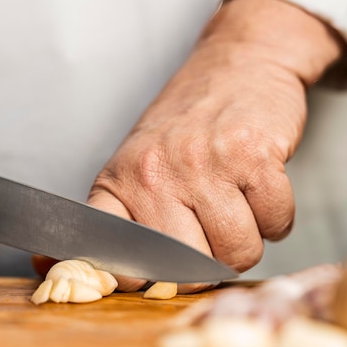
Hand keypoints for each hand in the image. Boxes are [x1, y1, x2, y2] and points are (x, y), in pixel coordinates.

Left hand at [87, 0, 341, 292]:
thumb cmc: (189, 125)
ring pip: (241, 251)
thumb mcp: (139, 164)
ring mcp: (206, 163)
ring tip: (239, 203)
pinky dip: (277, 216)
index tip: (156, 282)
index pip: (113, 260)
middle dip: (214, 262)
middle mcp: (157, 173)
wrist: (238, 64)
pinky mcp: (253, 154)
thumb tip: (69, 272)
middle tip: (215, 230)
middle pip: (194, 270)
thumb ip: (120, 220)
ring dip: (251, 238)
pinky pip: (277, 224)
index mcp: (122, 181)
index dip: (139, 282)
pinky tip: (261, 188)